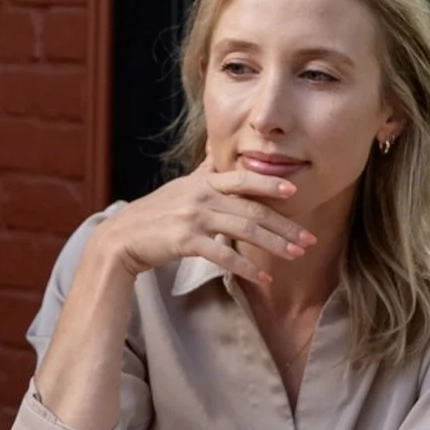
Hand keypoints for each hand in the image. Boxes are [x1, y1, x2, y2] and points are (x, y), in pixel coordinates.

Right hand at [94, 161, 316, 285]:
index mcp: (203, 182)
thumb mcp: (179, 187)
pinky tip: (263, 278)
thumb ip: (202, 173)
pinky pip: (223, 254)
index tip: (295, 191)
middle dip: (284, 224)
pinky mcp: (185, 240)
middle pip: (252, 208)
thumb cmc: (153, 214)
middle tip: (308, 238)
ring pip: (244, 229)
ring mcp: (193, 217)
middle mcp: (201, 196)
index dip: (270, 184)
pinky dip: (246, 267)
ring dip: (274, 244)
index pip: (243, 178)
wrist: (121, 238)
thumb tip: (215, 152)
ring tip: (296, 255)